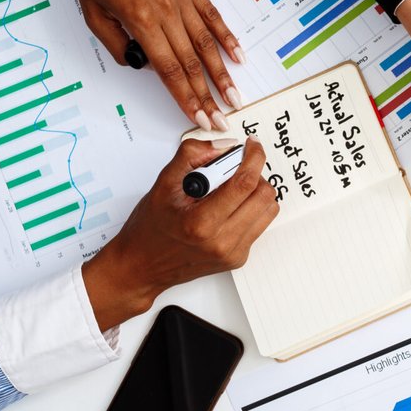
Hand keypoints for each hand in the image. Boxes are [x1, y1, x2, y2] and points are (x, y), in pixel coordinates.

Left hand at [42, 0, 243, 128]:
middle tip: (222, 117)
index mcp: (141, 19)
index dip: (187, 98)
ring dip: (222, 73)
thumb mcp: (92, 12)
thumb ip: (118, 44)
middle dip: (209, 95)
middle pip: (193, 62)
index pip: (170, 70)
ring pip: (207, 43)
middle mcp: (166, 8)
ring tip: (234, 95)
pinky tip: (237, 56)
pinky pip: (213, 15)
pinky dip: (227, 37)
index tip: (199, 117)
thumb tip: (140, 63)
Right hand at [82, 139, 277, 328]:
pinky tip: (229, 207)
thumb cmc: (150, 227)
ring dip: (256, 191)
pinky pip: (260, 224)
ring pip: (268, 209)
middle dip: (255, 174)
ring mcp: (233, 252)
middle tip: (236, 168)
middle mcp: (222, 241)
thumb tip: (224, 145)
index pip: (244, 183)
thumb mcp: (163, 184)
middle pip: (264, 195)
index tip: (252, 145)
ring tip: (231, 189)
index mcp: (201, 223)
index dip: (254, 158)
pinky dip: (251, 209)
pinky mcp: (239, 258)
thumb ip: (192, 156)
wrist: (142, 265)